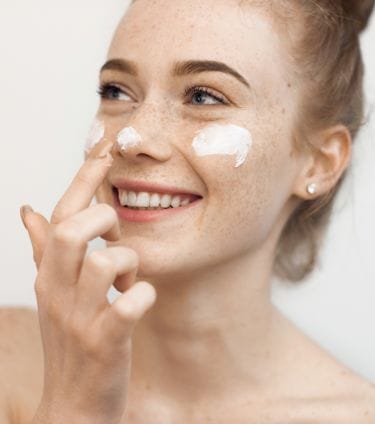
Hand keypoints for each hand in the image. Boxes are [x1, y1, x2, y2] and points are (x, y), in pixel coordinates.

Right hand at [20, 139, 156, 423]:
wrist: (72, 407)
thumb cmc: (70, 342)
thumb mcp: (52, 292)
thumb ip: (43, 250)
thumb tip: (28, 209)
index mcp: (48, 276)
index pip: (59, 216)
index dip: (82, 180)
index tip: (104, 154)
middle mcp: (57, 293)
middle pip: (73, 231)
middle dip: (104, 220)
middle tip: (118, 237)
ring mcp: (80, 319)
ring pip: (105, 262)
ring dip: (128, 263)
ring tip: (128, 279)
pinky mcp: (106, 343)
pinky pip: (129, 304)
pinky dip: (143, 295)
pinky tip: (139, 300)